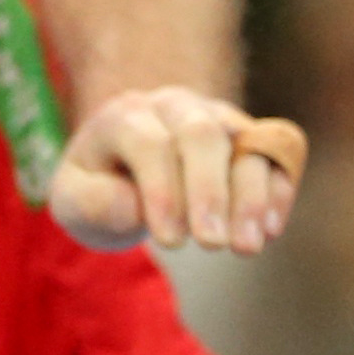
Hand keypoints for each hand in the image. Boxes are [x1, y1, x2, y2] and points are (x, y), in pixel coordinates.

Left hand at [52, 86, 305, 254]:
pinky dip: (279, 190)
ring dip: (251, 198)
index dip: (162, 192)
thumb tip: (131, 208)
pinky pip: (276, 154)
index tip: (168, 242)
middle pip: (200, 134)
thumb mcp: (75, 198)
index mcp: (124, 116)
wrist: (130, 167)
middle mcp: (173, 107)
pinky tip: (270, 230)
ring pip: (245, 144)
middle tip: (211, 244)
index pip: (148, 143)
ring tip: (246, 247)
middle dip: (208, 192)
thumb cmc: (100, 187)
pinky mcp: (250, 138)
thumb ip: (90, 202)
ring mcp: (217, 117)